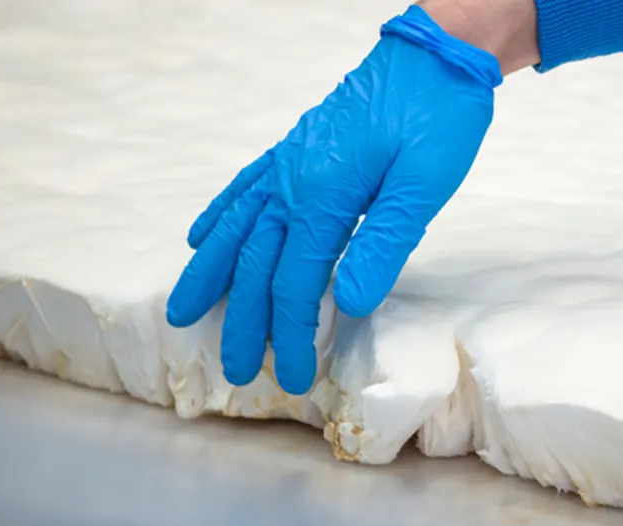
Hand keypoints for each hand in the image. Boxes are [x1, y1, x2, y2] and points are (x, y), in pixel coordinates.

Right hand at [165, 6, 501, 394]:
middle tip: (235, 370)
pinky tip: (202, 236)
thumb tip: (350, 303)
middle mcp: (292, 181)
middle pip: (255, 265)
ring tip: (184, 312)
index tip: (291, 375)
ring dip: (210, 275)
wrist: (437, 53)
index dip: (291, 333)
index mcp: (323, 196)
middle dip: (245, 322)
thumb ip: (383, 242)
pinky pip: (244, 188)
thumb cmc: (438, 116)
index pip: (296, 283)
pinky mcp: (296, 150)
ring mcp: (288, 163)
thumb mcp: (423, 184)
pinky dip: (220, 216)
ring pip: (235, 229)